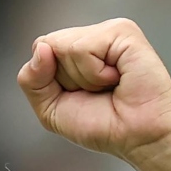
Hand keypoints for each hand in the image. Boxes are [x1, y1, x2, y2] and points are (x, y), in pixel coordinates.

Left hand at [16, 18, 170, 161]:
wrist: (138, 138)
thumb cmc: (105, 125)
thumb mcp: (51, 109)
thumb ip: (32, 80)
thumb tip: (41, 48)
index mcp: (76, 50)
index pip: (41, 48)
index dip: (51, 79)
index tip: (79, 95)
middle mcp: (92, 37)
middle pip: (49, 45)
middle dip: (66, 79)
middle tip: (97, 92)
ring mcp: (108, 32)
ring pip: (64, 46)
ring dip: (83, 78)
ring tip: (109, 86)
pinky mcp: (123, 32)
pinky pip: (83, 48)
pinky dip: (95, 73)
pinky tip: (117, 78)